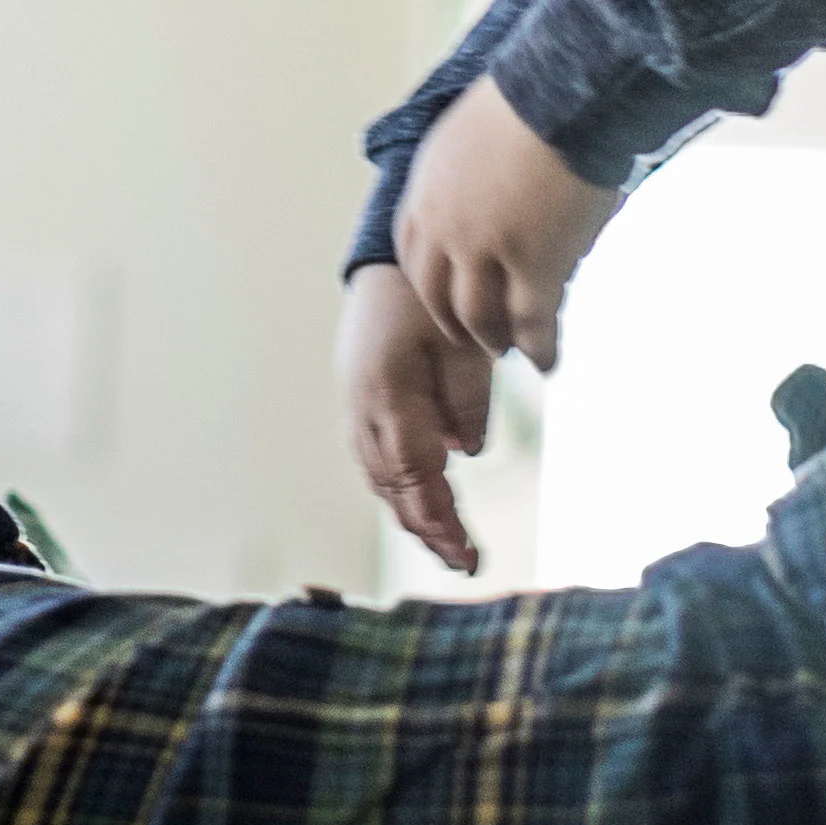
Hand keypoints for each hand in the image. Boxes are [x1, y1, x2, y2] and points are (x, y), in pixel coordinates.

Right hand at [338, 263, 495, 571]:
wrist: (384, 262)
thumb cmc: (428, 297)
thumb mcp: (464, 342)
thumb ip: (468, 399)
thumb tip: (468, 452)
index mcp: (388, 399)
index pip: (416, 480)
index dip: (442, 524)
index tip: (469, 555)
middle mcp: (363, 413)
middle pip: (394, 490)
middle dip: (429, 530)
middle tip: (466, 562)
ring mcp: (356, 410)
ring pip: (382, 480)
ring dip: (413, 514)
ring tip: (447, 543)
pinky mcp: (360, 405)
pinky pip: (377, 460)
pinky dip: (400, 489)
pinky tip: (421, 501)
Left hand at [392, 77, 619, 370]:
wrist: (562, 96)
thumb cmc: (530, 97)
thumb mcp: (468, 128)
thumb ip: (465, 163)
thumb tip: (478, 169)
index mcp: (426, 189)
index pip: (412, 252)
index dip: (429, 280)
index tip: (442, 295)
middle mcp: (446, 227)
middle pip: (438, 293)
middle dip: (452, 320)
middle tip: (470, 334)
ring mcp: (486, 251)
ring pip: (479, 316)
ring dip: (492, 337)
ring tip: (507, 348)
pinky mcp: (533, 264)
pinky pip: (531, 321)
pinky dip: (538, 347)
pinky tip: (547, 361)